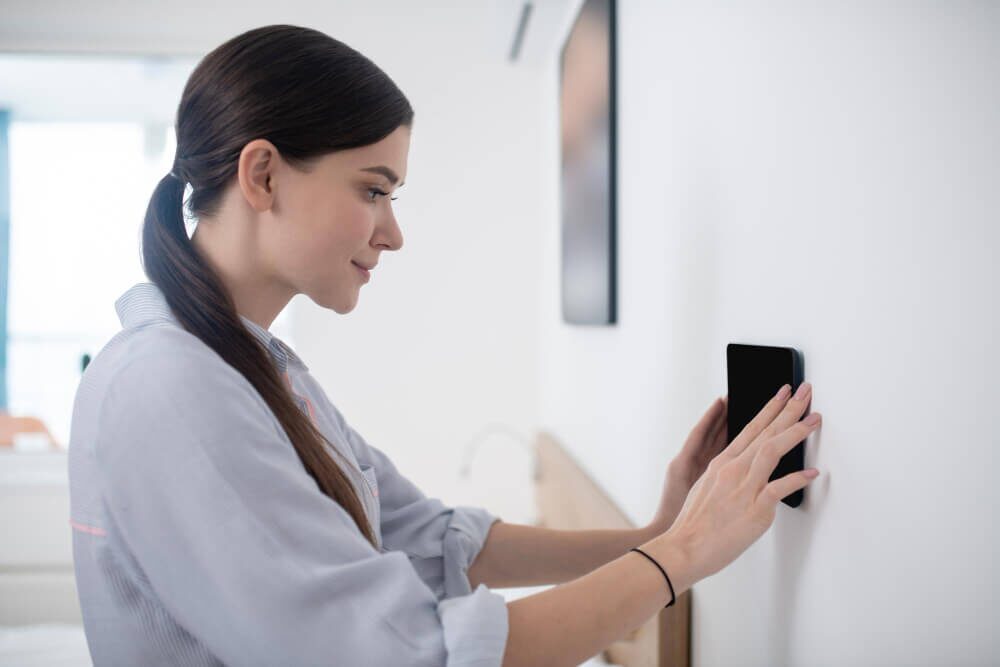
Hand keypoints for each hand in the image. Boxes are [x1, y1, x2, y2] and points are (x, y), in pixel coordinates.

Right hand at [661, 383, 820, 583]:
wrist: (684, 547)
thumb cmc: (694, 525)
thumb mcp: (707, 489)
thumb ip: (727, 477)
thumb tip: (746, 472)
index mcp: (722, 463)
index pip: (751, 428)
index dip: (770, 408)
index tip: (783, 394)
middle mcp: (733, 469)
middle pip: (765, 431)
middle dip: (789, 409)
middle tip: (805, 391)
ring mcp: (744, 486)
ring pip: (773, 450)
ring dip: (796, 432)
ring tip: (814, 419)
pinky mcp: (754, 508)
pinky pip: (780, 488)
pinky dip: (798, 479)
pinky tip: (812, 473)